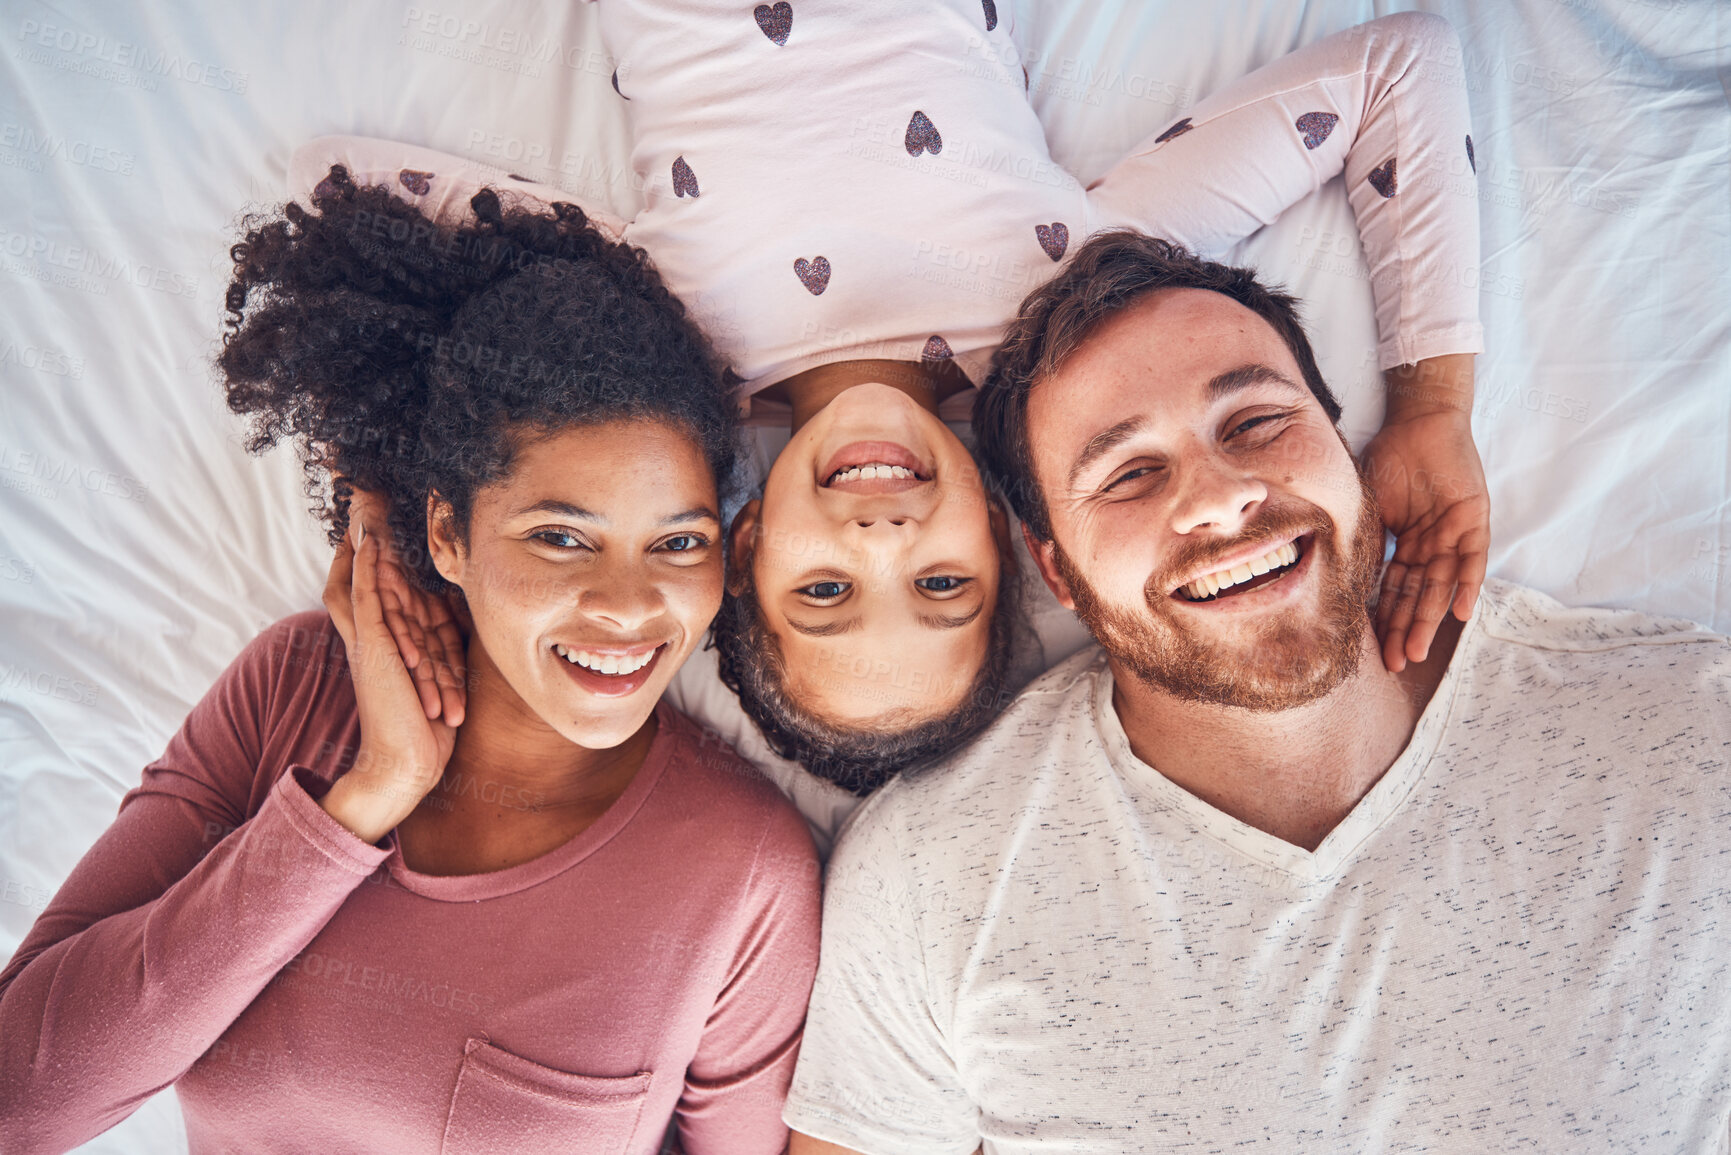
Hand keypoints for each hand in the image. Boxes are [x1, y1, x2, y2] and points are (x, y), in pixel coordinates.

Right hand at [319, 511, 458, 842]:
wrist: (409, 765)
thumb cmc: (429, 725)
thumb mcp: (444, 671)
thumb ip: (446, 641)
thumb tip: (468, 616)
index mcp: (388, 638)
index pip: (378, 582)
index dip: (377, 548)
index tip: (381, 513)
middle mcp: (372, 634)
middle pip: (359, 569)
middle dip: (361, 531)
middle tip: (360, 490)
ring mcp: (369, 638)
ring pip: (360, 575)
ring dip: (361, 536)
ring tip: (361, 497)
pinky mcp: (372, 647)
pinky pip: (364, 595)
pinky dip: (365, 564)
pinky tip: (367, 536)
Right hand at [1360, 407, 1488, 672]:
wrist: (1418, 420)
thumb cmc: (1389, 457)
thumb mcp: (1366, 505)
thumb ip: (1361, 540)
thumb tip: (1339, 581)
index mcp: (1405, 543)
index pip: (1394, 589)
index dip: (1385, 620)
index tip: (1374, 651)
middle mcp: (1430, 545)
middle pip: (1417, 595)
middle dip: (1406, 630)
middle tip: (1397, 663)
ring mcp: (1453, 534)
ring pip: (1440, 585)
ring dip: (1430, 618)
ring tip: (1417, 649)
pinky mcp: (1474, 520)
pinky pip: (1472, 560)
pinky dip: (1466, 585)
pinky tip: (1460, 613)